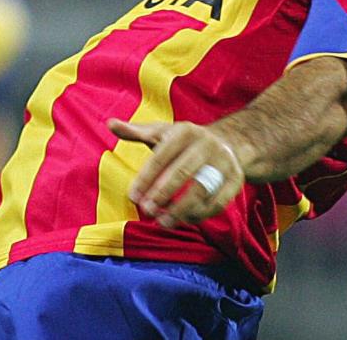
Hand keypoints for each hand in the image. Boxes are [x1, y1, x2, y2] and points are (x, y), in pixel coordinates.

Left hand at [108, 119, 243, 228]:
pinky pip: (219, 202)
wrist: (229, 142)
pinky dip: (200, 214)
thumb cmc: (183, 141)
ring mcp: (224, 162)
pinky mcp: (236, 180)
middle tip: (146, 211)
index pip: (162, 156)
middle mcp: (207, 144)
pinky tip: (183, 220)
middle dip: (163, 194)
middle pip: (183, 172)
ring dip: (181, 209)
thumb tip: (110, 123)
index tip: (133, 196)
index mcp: (185, 131)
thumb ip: (135, 131)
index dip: (146, 178)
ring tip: (162, 222)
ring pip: (202, 189)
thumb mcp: (160, 133)